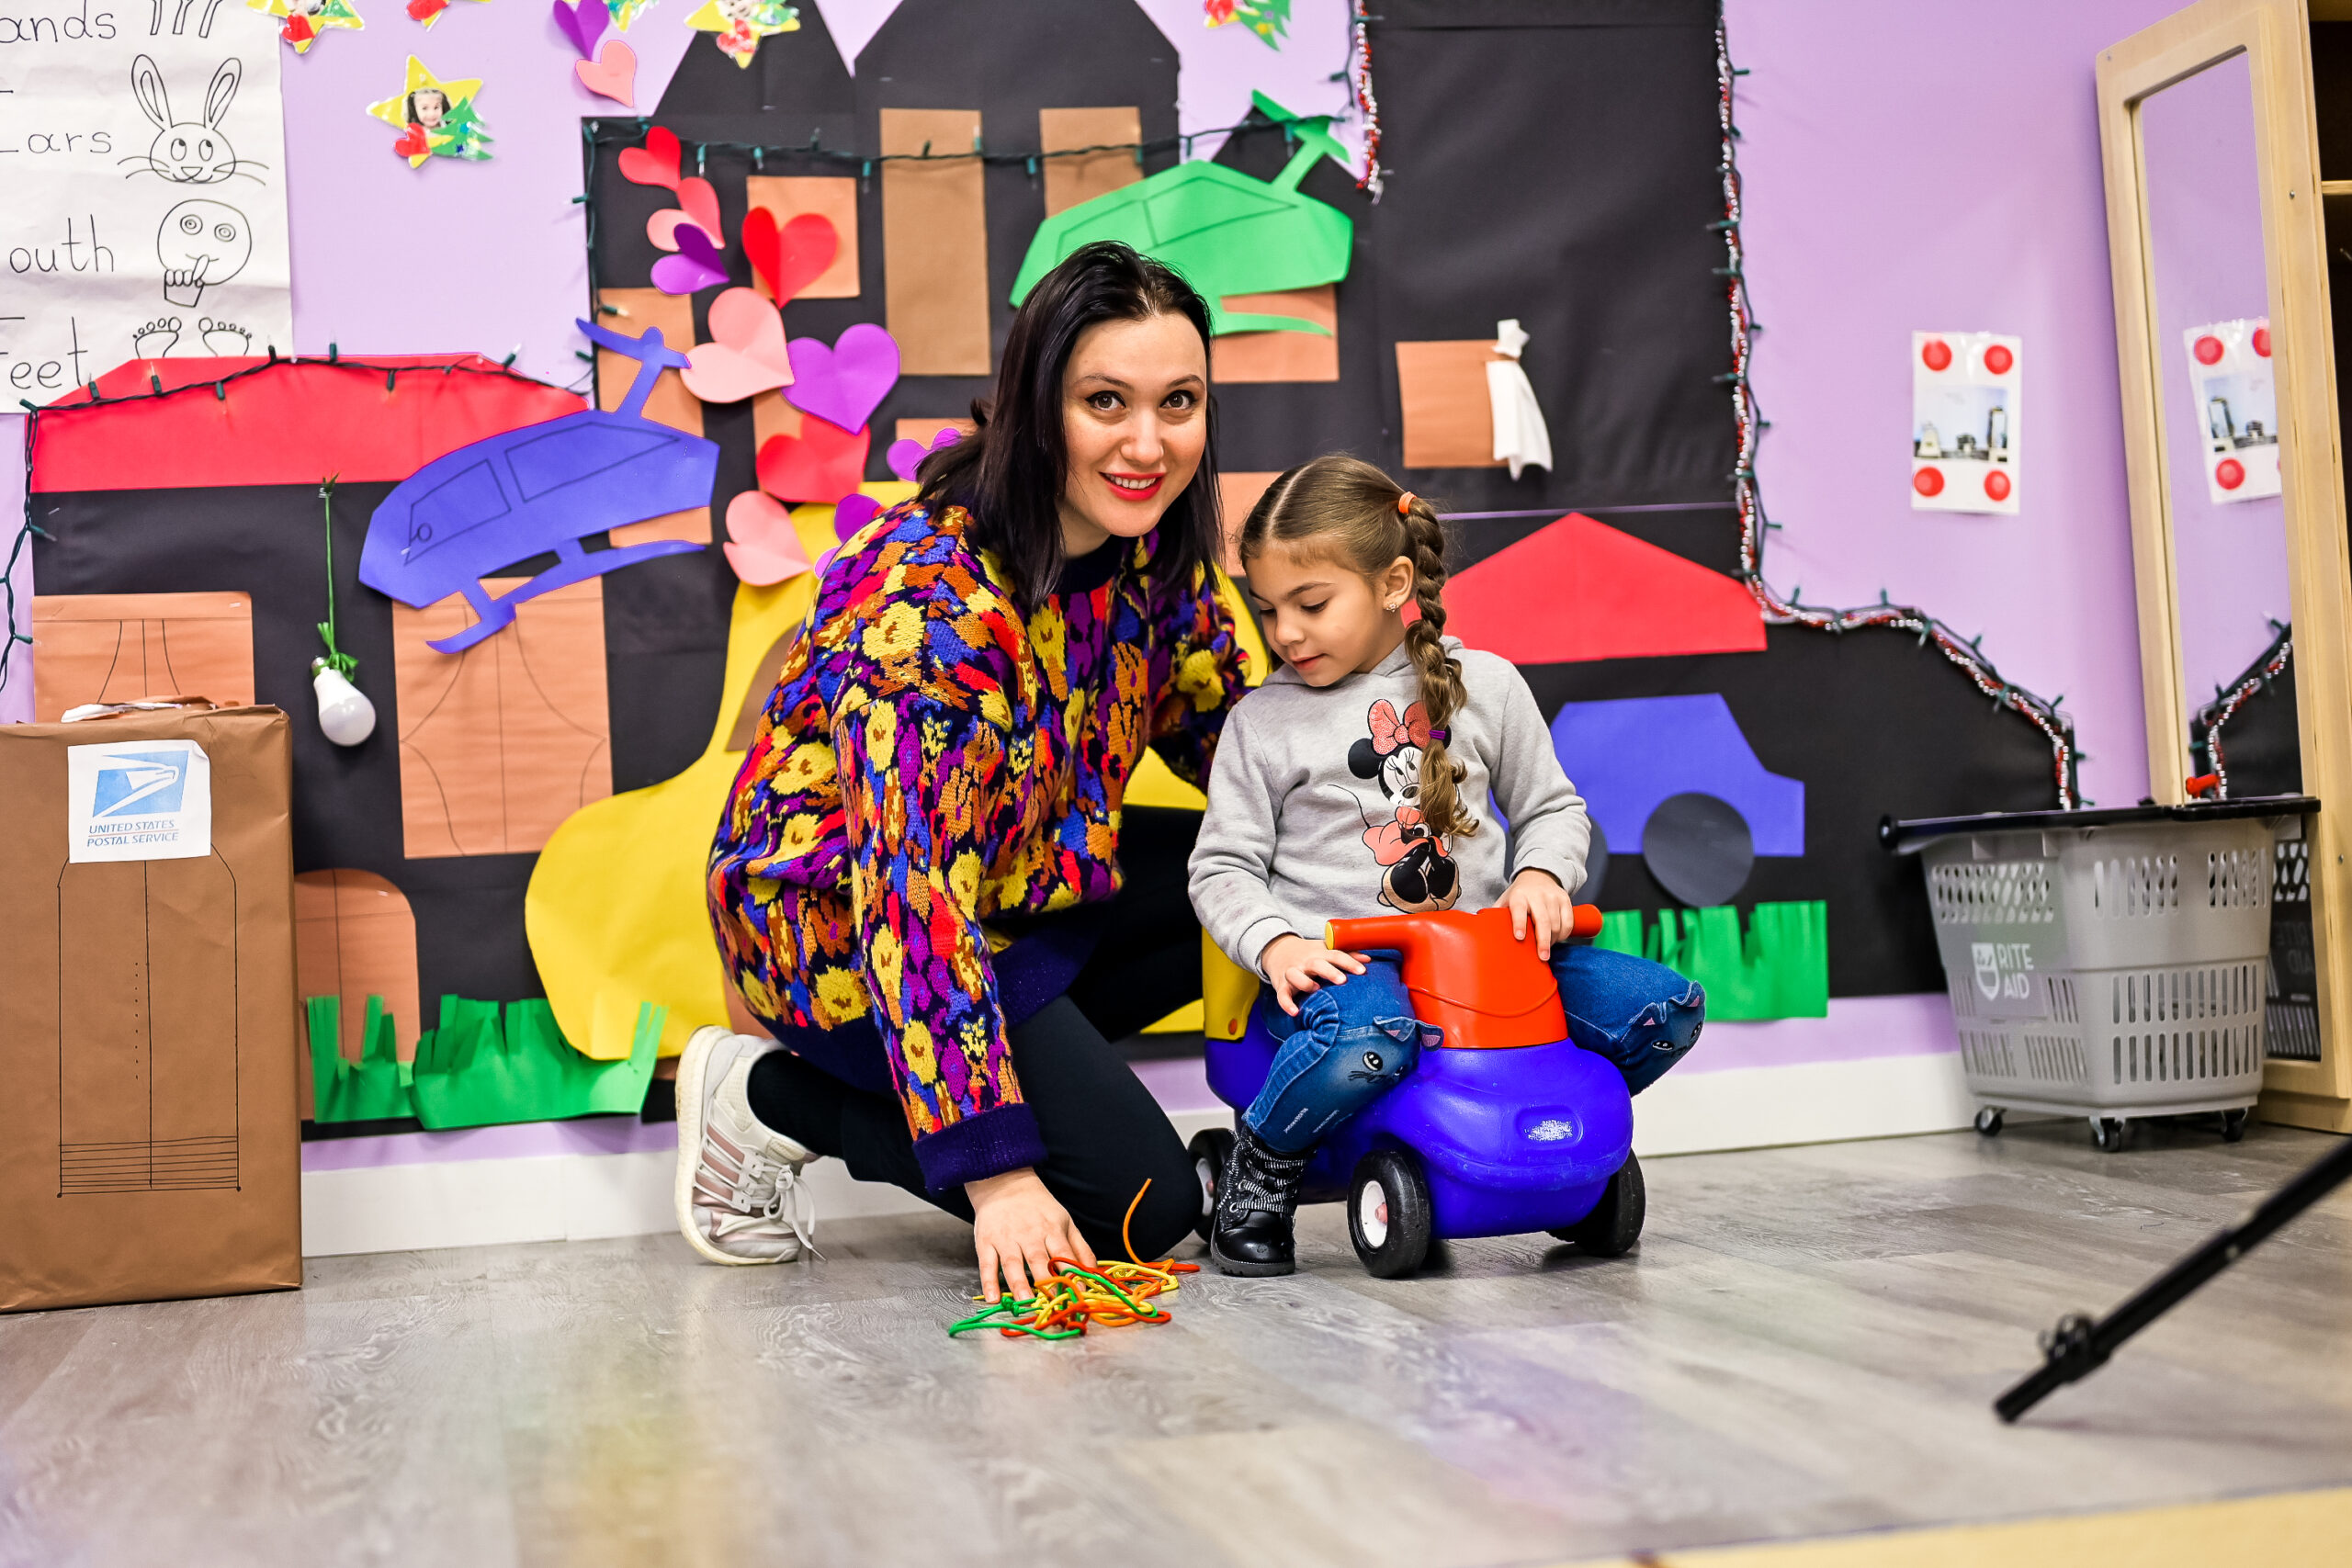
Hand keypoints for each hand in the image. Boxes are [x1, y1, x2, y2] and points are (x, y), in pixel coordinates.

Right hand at [965, 1166, 1094, 1302]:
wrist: (1005, 1183)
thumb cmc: (1039, 1208)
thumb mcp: (1065, 1222)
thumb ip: (1080, 1248)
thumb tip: (1093, 1273)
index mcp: (1052, 1230)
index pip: (1063, 1255)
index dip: (1071, 1274)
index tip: (1077, 1293)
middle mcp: (1029, 1235)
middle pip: (1038, 1260)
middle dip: (1045, 1281)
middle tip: (1050, 1303)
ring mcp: (1006, 1239)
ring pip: (1012, 1263)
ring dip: (1018, 1283)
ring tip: (1024, 1301)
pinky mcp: (986, 1242)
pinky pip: (987, 1264)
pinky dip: (988, 1282)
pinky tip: (992, 1297)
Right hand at [1259, 932, 1366, 1015]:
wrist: (1278, 950)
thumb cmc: (1310, 954)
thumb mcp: (1326, 950)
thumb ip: (1347, 954)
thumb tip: (1368, 959)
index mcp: (1319, 953)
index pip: (1336, 954)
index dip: (1349, 962)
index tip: (1363, 971)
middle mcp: (1305, 962)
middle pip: (1317, 964)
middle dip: (1329, 971)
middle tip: (1343, 980)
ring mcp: (1291, 972)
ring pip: (1295, 975)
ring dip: (1305, 982)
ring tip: (1316, 989)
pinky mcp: (1280, 984)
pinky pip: (1281, 994)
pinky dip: (1286, 1003)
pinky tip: (1295, 1012)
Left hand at [1501, 868, 1576, 958]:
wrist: (1538, 875)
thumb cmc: (1519, 895)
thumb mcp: (1505, 900)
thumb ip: (1496, 915)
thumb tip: (1482, 935)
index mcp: (1519, 896)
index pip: (1519, 910)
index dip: (1519, 924)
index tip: (1519, 937)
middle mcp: (1537, 895)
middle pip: (1543, 921)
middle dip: (1543, 941)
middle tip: (1543, 957)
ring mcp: (1553, 897)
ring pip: (1557, 924)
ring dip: (1552, 940)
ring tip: (1545, 949)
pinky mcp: (1565, 899)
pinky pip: (1568, 922)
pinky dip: (1564, 934)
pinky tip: (1557, 939)